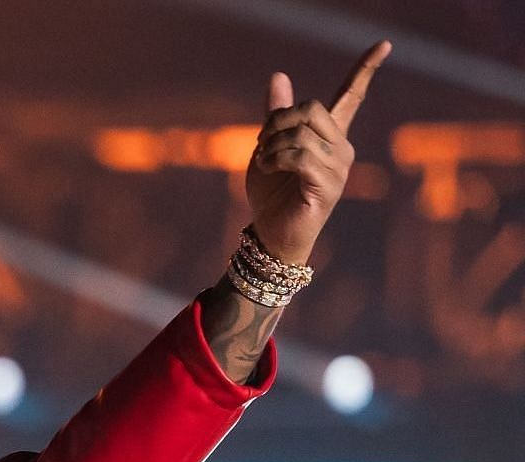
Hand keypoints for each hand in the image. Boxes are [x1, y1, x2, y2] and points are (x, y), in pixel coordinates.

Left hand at [246, 39, 390, 264]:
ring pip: (301, 133)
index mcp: (329, 135)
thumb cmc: (272, 193)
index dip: (365, 69)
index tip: (384, 44)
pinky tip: (268, 168)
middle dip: (277, 120)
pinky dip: (275, 158)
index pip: (351, 96)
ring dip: (270, 145)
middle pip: (312, 108)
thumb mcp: (268, 146)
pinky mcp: (328, 184)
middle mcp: (341, 147)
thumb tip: (278, 75)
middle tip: (262, 143)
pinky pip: (299, 155)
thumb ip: (276, 114)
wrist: (271, 233)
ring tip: (264, 162)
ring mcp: (339, 166)